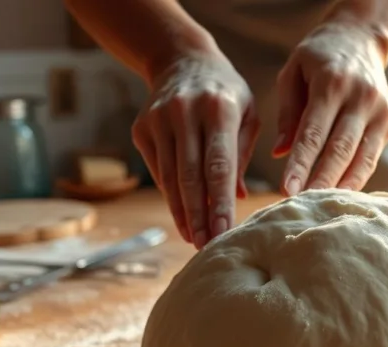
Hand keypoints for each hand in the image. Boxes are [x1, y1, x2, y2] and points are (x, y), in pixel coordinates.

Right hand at [133, 53, 259, 248]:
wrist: (181, 59)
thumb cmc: (225, 94)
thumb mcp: (246, 114)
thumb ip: (242, 155)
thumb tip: (238, 198)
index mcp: (219, 109)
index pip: (219, 165)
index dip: (220, 202)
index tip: (225, 232)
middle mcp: (185, 113)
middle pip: (191, 176)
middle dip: (199, 216)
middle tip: (207, 247)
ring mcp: (159, 120)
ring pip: (170, 178)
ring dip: (182, 213)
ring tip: (194, 240)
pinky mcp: (142, 128)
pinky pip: (158, 171)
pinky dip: (170, 198)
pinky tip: (183, 219)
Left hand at [274, 23, 387, 195]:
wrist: (362, 38)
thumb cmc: (319, 58)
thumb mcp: (294, 72)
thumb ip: (287, 112)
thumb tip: (281, 153)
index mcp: (333, 82)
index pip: (313, 132)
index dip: (300, 163)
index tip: (286, 189)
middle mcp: (362, 98)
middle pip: (340, 150)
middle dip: (320, 182)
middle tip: (302, 207)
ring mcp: (381, 112)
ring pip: (361, 159)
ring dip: (340, 187)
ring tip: (321, 209)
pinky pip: (371, 159)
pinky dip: (356, 179)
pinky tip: (339, 196)